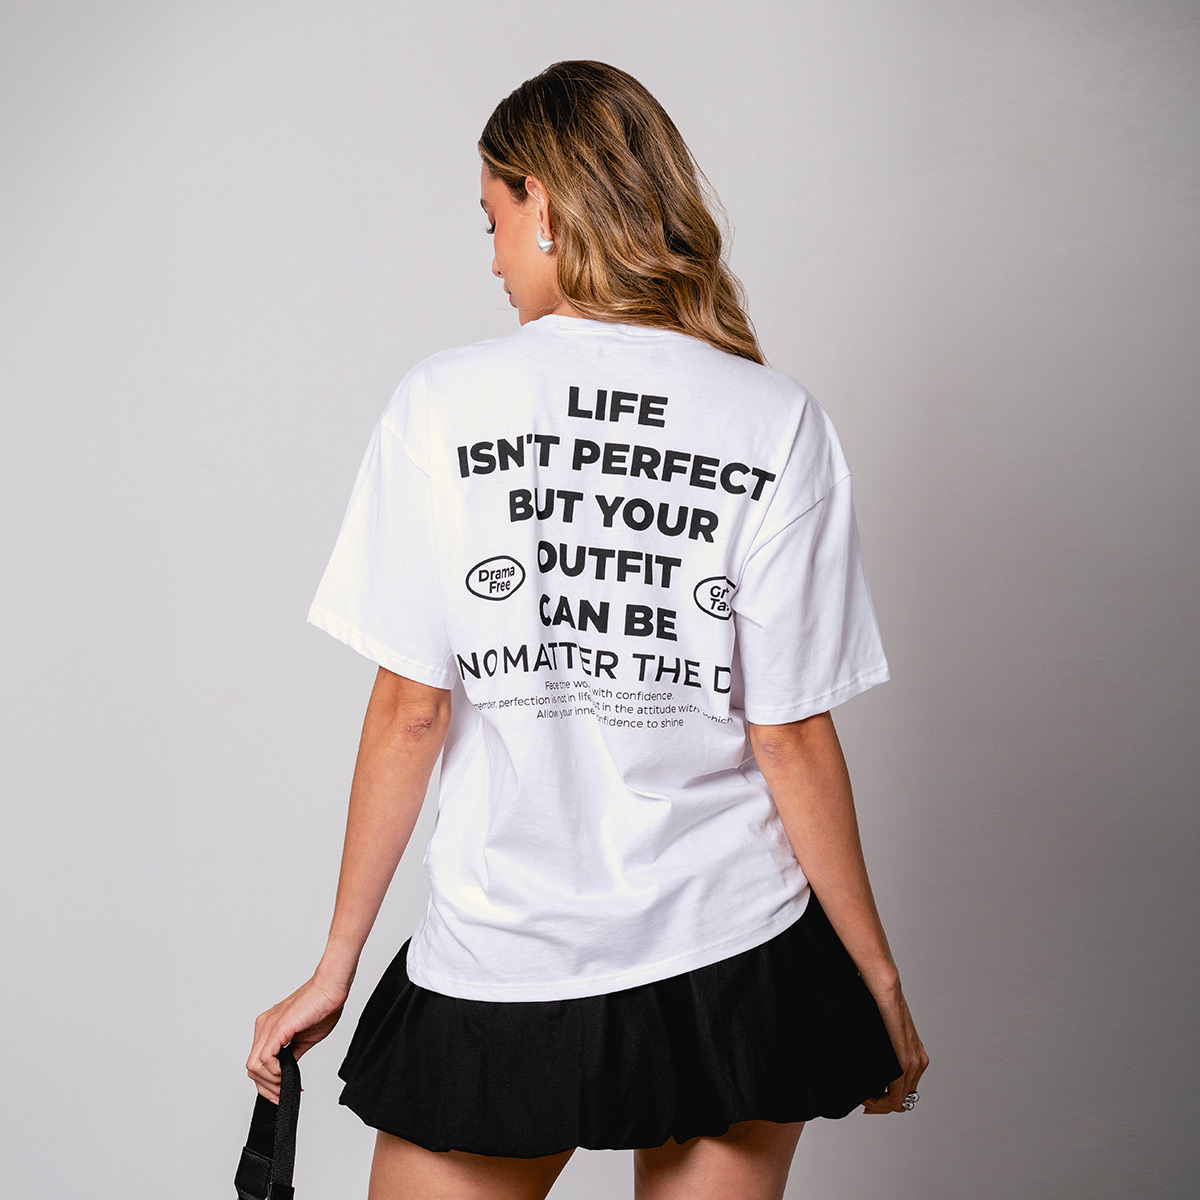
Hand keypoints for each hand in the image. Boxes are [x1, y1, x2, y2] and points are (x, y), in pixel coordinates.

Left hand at [246, 974, 349, 1102]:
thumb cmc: (323, 1006)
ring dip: (270, 1082)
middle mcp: (264, 1026)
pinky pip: (265, 1059)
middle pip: (252, 1067)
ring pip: (254, 1066)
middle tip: (281, 1095)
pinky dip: (274, 1072)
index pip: (257, 1062)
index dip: (266, 1083)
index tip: (280, 1093)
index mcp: (269, 1027)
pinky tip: (287, 1073)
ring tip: (286, 1085)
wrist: (332, 987)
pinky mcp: (278, 1027)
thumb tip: (287, 1073)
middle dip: (266, 1087)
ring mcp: (269, 1026)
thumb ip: (292, 1054)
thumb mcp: (305, 1038)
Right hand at [860, 980, 928, 1114]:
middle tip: (864, 1104)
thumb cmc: (878, 1007)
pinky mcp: (904, 1062)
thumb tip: (870, 1067)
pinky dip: (879, 1101)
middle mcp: (919, 1063)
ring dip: (879, 1104)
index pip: (904, 1092)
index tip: (868, 1099)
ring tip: (863, 1098)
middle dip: (881, 1106)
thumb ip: (883, 1053)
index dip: (885, 1101)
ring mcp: (914, 1063)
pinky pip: (895, 1096)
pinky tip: (866, 1094)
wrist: (884, 989)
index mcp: (915, 1056)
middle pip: (902, 1101)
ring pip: (898, 1102)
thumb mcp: (884, 1036)